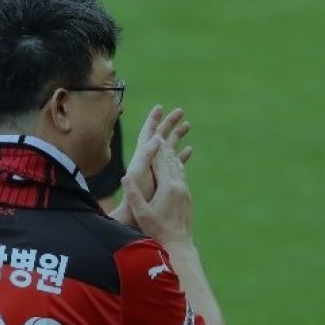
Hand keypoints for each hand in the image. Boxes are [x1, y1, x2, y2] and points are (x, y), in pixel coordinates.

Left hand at [109, 106, 191, 225]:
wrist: (135, 217)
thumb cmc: (136, 197)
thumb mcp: (139, 172)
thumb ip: (146, 154)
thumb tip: (157, 137)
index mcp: (142, 157)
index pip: (148, 133)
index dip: (153, 120)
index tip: (160, 107)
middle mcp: (149, 161)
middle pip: (160, 136)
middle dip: (169, 123)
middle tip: (180, 111)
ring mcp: (157, 169)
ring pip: (169, 147)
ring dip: (177, 135)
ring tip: (188, 125)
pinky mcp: (164, 179)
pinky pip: (174, 162)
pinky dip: (181, 153)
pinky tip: (189, 149)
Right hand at [122, 135, 193, 246]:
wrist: (179, 245)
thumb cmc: (157, 230)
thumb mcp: (142, 214)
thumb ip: (134, 195)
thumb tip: (124, 177)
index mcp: (167, 187)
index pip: (159, 161)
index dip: (154, 146)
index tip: (152, 131)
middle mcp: (179, 186)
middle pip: (170, 159)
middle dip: (164, 143)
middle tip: (162, 127)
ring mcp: (185, 191)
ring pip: (177, 166)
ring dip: (172, 152)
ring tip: (169, 140)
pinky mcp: (187, 197)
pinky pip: (181, 176)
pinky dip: (177, 165)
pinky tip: (176, 164)